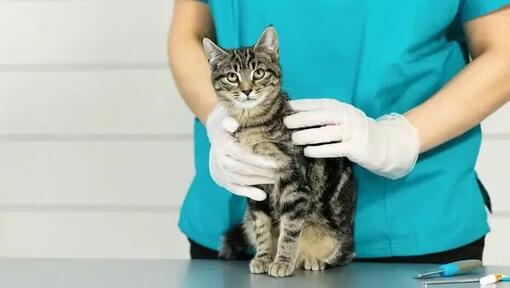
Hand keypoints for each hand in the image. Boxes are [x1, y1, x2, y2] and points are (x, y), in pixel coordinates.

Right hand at [206, 105, 276, 199]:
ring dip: (260, 180)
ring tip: (277, 178)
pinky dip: (248, 192)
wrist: (217, 132)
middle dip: (263, 172)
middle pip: (243, 169)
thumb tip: (233, 124)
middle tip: (282, 171)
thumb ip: (231, 120)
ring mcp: (221, 170)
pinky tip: (262, 195)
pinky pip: (235, 189)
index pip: (242, 155)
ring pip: (241, 179)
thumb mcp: (231, 116)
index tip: (276, 162)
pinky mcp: (222, 179)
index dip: (259, 160)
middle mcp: (220, 159)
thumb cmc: (232, 122)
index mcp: (223, 144)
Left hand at [284, 99, 419, 178]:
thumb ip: (325, 117)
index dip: (303, 104)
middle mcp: (348, 117)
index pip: (320, 103)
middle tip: (286, 123)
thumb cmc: (356, 133)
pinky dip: (321, 150)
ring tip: (294, 139)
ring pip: (328, 132)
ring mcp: (353, 132)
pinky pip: (336, 148)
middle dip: (303, 118)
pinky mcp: (357, 148)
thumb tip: (296, 117)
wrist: (386, 145)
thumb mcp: (343, 120)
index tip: (287, 107)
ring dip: (309, 135)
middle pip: (323, 115)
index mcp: (342, 108)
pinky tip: (308, 152)